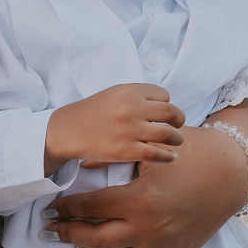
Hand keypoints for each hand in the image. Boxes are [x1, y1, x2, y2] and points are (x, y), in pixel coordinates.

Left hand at [43, 97, 247, 247]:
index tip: (49, 208)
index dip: (65, 208)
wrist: (233, 172)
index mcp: (138, 199)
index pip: (89, 207)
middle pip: (94, 238)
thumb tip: (80, 163)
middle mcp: (147, 229)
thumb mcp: (151, 151)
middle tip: (47, 232)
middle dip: (66, 235)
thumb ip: (114, 158)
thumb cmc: (193, 153)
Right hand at [44, 83, 184, 174]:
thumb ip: (138, 96)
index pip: (165, 95)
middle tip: (177, 126)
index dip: (166, 105)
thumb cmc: (94, 112)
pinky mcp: (127, 151)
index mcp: (130, 91)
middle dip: (179, 120)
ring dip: (177, 139)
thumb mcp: (115, 93)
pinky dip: (169, 156)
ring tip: (175, 141)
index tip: (161, 114)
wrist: (69, 130)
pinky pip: (158, 154)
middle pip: (172, 113)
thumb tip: (166, 106)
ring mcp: (130, 130)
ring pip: (169, 134)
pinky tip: (170, 157)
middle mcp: (132, 108)